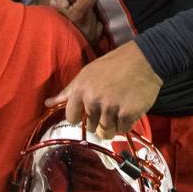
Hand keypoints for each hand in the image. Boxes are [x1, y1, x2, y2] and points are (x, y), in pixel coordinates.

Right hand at [37, 0, 102, 45]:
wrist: (35, 48)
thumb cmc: (39, 24)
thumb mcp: (45, 2)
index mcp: (78, 15)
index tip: (67, 0)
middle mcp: (88, 27)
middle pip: (92, 7)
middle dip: (82, 7)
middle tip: (67, 11)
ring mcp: (91, 38)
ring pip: (95, 20)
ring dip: (87, 18)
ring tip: (73, 22)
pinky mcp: (91, 46)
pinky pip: (98, 33)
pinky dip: (91, 29)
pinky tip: (79, 31)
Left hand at [45, 41, 162, 139]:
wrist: (144, 60)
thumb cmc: (114, 64)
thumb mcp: (87, 73)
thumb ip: (69, 91)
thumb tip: (48, 103)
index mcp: (80, 90)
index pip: (71, 118)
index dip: (81, 117)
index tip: (89, 112)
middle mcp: (93, 100)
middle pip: (90, 127)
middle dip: (99, 120)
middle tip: (110, 104)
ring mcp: (110, 108)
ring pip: (106, 131)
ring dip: (113, 124)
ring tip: (119, 108)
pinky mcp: (127, 114)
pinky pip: (123, 129)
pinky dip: (127, 122)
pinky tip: (130, 108)